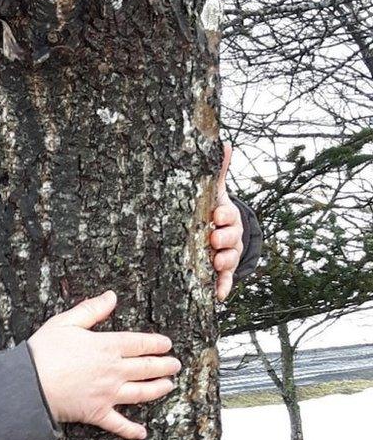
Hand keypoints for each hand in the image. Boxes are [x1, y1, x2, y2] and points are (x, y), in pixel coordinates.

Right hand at [27, 291, 180, 439]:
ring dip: (159, 389)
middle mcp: (114, 371)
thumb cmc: (44, 351)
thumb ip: (91, 309)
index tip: (167, 344)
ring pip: (142, 393)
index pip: (140, 344)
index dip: (157, 343)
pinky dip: (132, 430)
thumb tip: (111, 297)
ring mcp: (109, 394)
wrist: (30, 383)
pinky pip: (119, 423)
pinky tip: (142, 432)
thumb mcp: (66, 321)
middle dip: (165, 365)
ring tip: (169, 386)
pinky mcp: (98, 412)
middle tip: (176, 364)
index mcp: (107, 347)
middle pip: (147, 368)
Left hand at [211, 143, 243, 300]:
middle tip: (212, 238)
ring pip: (227, 260)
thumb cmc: (210, 209)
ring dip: (223, 262)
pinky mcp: (220, 272)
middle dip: (224, 238)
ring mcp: (225, 255)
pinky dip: (223, 288)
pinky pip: (224, 281)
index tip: (216, 214)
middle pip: (231, 239)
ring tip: (214, 262)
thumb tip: (226, 143)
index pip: (228, 214)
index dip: (224, 215)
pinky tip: (218, 296)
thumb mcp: (213, 191)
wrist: (216, 231)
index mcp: (226, 217)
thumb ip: (217, 171)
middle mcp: (229, 237)